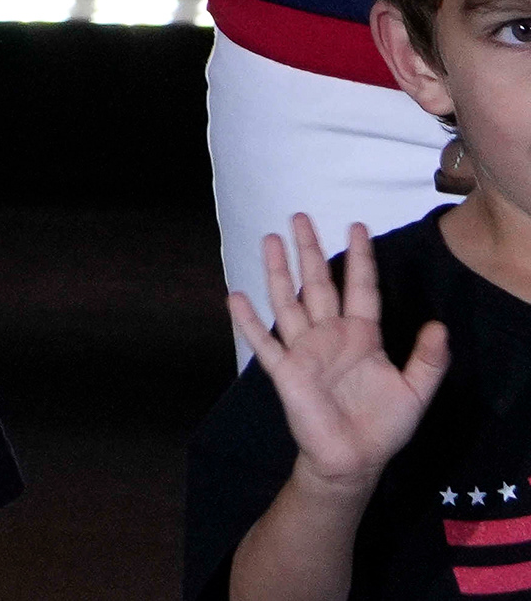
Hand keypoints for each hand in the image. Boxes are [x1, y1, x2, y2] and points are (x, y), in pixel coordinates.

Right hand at [232, 215, 447, 494]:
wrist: (354, 459)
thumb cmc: (385, 426)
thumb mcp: (416, 392)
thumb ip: (428, 360)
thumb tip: (439, 325)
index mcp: (362, 337)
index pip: (360, 289)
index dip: (360, 259)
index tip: (357, 226)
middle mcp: (330, 335)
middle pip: (318, 284)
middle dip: (310, 250)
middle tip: (300, 217)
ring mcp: (304, 350)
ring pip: (288, 301)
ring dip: (279, 272)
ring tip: (271, 239)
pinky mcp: (285, 371)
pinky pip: (263, 342)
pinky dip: (248, 321)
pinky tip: (236, 297)